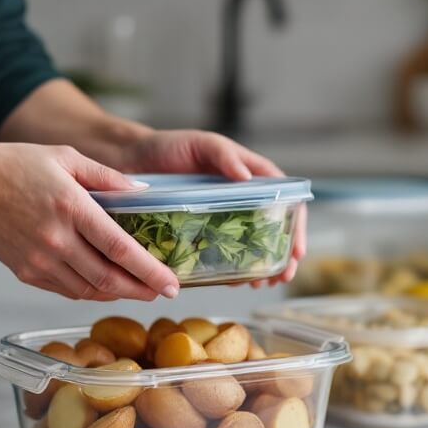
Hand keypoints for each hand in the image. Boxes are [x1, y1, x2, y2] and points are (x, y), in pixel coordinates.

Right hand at [0, 142, 180, 301]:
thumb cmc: (19, 165)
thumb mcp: (69, 157)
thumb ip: (109, 176)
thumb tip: (144, 192)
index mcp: (72, 207)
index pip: (120, 249)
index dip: (150, 271)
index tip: (172, 283)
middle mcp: (57, 239)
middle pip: (109, 278)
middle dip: (142, 290)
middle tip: (164, 292)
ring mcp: (40, 260)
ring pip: (89, 290)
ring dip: (118, 293)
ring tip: (139, 289)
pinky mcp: (27, 272)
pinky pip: (67, 290)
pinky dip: (91, 291)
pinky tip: (106, 285)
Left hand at [133, 129, 306, 284]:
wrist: (130, 161)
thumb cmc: (168, 147)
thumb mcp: (200, 144)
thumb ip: (224, 155)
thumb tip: (246, 176)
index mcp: (248, 174)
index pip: (285, 198)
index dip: (294, 224)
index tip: (296, 249)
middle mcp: (240, 198)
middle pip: (273, 228)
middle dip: (282, 254)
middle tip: (282, 276)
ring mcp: (221, 217)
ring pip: (250, 245)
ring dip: (261, 266)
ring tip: (261, 284)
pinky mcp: (200, 232)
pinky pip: (221, 253)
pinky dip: (232, 269)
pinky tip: (235, 282)